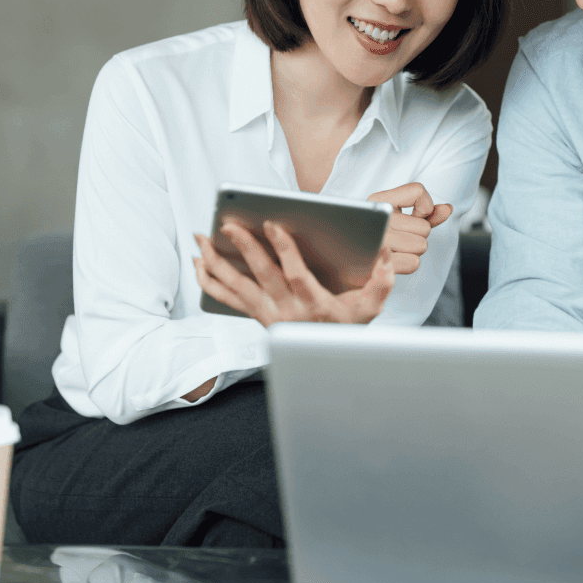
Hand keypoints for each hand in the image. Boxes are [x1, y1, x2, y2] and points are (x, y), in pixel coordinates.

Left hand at [194, 221, 393, 326]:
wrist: (324, 358)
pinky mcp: (254, 314)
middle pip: (260, 276)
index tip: (272, 224)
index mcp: (313, 304)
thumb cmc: (347, 328)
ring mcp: (266, 313)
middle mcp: (285, 310)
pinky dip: (209, 281)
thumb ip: (382, 279)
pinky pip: (225, 298)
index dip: (284, 249)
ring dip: (215, 262)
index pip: (295, 275)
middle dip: (244, 248)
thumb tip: (384, 251)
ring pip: (235, 286)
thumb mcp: (372, 306)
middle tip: (230, 225)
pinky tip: (198, 263)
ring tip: (202, 238)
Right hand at [367, 182, 452, 274]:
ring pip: (421, 245)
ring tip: (392, 250)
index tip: (411, 216)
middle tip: (396, 240)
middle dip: (416, 236)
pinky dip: (406, 264)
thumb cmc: (379, 239)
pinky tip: (390, 262)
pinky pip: (414, 262)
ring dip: (411, 251)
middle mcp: (375, 217)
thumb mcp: (400, 218)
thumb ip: (425, 213)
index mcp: (377, 201)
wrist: (349, 266)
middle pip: (425, 226)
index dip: (424, 209)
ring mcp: (376, 239)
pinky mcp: (378, 262)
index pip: (418, 191)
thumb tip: (448, 209)